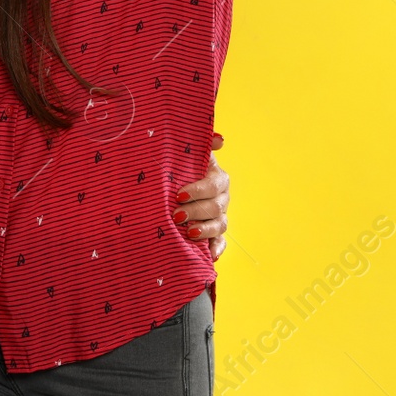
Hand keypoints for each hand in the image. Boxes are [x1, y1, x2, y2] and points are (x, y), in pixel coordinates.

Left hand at [174, 132, 229, 260]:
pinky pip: (222, 243)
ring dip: (205, 230)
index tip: (178, 195)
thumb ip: (202, 146)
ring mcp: (219, 216)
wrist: (173, 189)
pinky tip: (209, 255)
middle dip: (196, 211)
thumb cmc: (180, 170)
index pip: (215, 184)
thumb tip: (220, 139)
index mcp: (217, 178)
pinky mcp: (215, 234)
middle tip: (176, 215)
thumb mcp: (188, 156)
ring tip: (188, 233)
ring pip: (220, 225)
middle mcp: (221, 198)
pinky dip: (217, 249)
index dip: (199, 190)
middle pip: (216, 207)